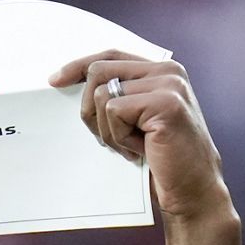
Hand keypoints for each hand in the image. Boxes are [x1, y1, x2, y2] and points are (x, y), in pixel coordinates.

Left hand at [50, 50, 241, 244]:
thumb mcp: (133, 121)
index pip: (110, 55)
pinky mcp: (165, 102)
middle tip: (112, 138)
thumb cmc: (159, 158)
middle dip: (92, 110)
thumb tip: (67, 83)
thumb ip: (116, 96)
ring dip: (109, 129)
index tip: (54, 81)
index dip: (79, 65)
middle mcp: (168, 70)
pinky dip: (119, 137)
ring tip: (133, 145)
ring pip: (103, 95)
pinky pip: (113, 111)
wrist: (190, 188)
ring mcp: (169, 84)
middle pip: (99, 72)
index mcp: (161, 69)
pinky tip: (141, 149)